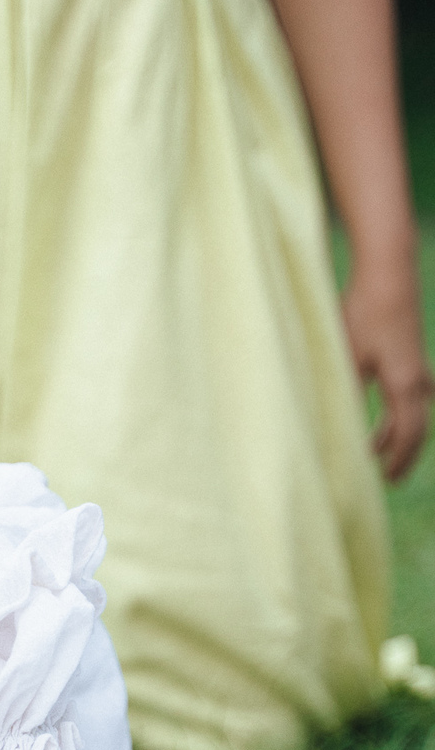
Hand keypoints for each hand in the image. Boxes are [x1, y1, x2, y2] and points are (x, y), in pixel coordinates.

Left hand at [343, 259, 432, 481]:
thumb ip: (343, 393)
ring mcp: (415, 364)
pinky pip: (407, 394)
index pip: (409, 433)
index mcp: (405, 383)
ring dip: (397, 434)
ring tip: (377, 453)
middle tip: (390, 479)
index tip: (386, 479)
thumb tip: (332, 426)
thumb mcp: (346, 357)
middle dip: (402, 453)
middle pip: (416, 427)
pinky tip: (381, 421)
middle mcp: (417, 377)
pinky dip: (395, 413)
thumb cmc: (364, 312)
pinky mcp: (408, 353)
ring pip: (412, 411)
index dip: (399, 459)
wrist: (388, 270)